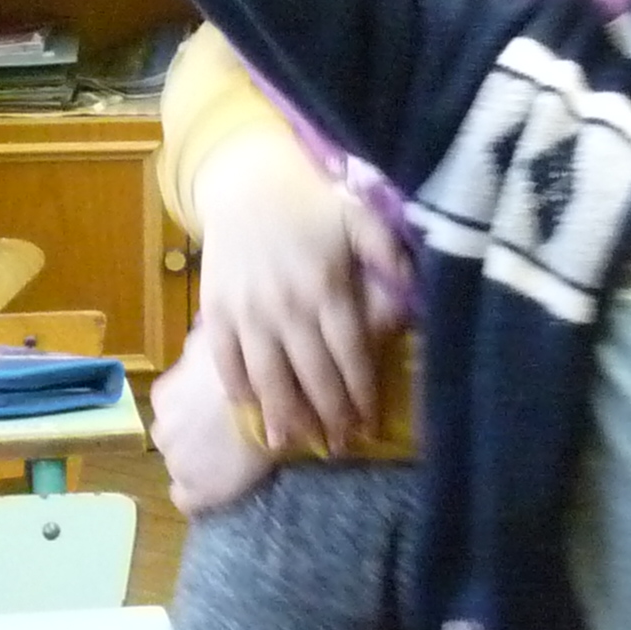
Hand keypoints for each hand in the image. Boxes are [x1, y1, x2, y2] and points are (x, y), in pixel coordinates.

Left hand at [148, 350, 281, 519]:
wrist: (271, 405)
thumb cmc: (247, 367)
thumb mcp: (219, 339)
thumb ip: (203, 334)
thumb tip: (199, 321)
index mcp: (166, 394)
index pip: (169, 407)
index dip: (194, 409)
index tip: (217, 410)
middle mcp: (164, 428)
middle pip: (173, 437)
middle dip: (194, 437)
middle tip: (228, 434)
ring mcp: (177, 463)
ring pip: (180, 467)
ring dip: (199, 465)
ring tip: (230, 460)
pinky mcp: (195, 492)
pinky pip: (186, 499)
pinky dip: (200, 496)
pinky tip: (222, 486)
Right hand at [186, 121, 407, 451]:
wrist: (245, 183)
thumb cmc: (310, 203)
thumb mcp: (359, 218)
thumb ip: (388, 255)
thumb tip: (414, 294)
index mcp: (327, 288)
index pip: (350, 355)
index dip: (361, 395)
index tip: (371, 425)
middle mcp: (288, 307)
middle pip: (312, 376)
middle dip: (329, 417)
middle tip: (340, 446)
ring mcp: (248, 312)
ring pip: (269, 378)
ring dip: (284, 415)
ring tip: (296, 443)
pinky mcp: (216, 311)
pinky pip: (226, 362)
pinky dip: (240, 390)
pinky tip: (254, 410)